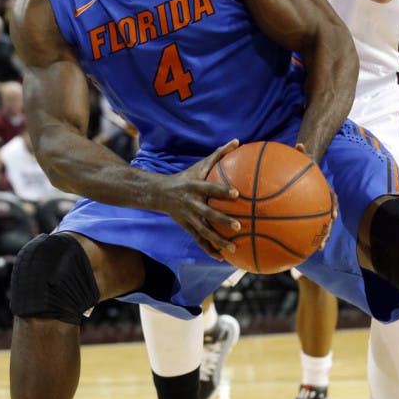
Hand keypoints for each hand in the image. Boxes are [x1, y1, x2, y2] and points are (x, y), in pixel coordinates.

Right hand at [161, 139, 241, 257]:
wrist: (160, 193)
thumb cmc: (187, 176)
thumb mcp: (200, 165)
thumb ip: (219, 154)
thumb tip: (238, 141)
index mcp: (195, 187)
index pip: (209, 188)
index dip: (222, 191)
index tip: (236, 194)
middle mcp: (191, 203)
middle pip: (207, 214)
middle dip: (222, 220)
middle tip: (239, 225)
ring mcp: (188, 217)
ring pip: (204, 231)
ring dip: (218, 241)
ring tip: (233, 248)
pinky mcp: (187, 227)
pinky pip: (199, 240)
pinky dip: (210, 249)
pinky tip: (222, 258)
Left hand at [295, 141, 336, 249]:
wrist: (306, 172)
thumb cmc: (304, 165)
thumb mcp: (304, 158)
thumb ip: (302, 153)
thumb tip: (298, 144)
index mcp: (325, 190)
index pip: (333, 199)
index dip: (333, 207)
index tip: (333, 215)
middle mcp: (325, 201)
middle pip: (329, 218)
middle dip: (328, 231)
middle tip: (322, 241)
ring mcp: (319, 209)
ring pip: (323, 226)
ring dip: (321, 237)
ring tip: (317, 249)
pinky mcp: (311, 214)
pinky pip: (309, 225)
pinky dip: (306, 235)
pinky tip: (298, 244)